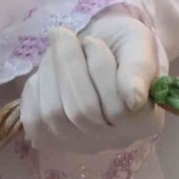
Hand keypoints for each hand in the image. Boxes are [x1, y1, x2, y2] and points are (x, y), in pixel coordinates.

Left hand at [20, 14, 161, 156]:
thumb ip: (140, 68)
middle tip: (63, 35)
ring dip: (50, 72)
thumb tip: (133, 99)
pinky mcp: (51, 140)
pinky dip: (35, 88)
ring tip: (56, 52)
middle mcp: (115, 141)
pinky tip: (47, 75)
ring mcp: (82, 144)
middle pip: (83, 112)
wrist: (95, 46)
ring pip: (54, 115)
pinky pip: (33, 119)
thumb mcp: (138, 44)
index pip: (119, 108)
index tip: (92, 41)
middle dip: (68, 65)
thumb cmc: (120, 45)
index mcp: (146, 121)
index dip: (100, 68)